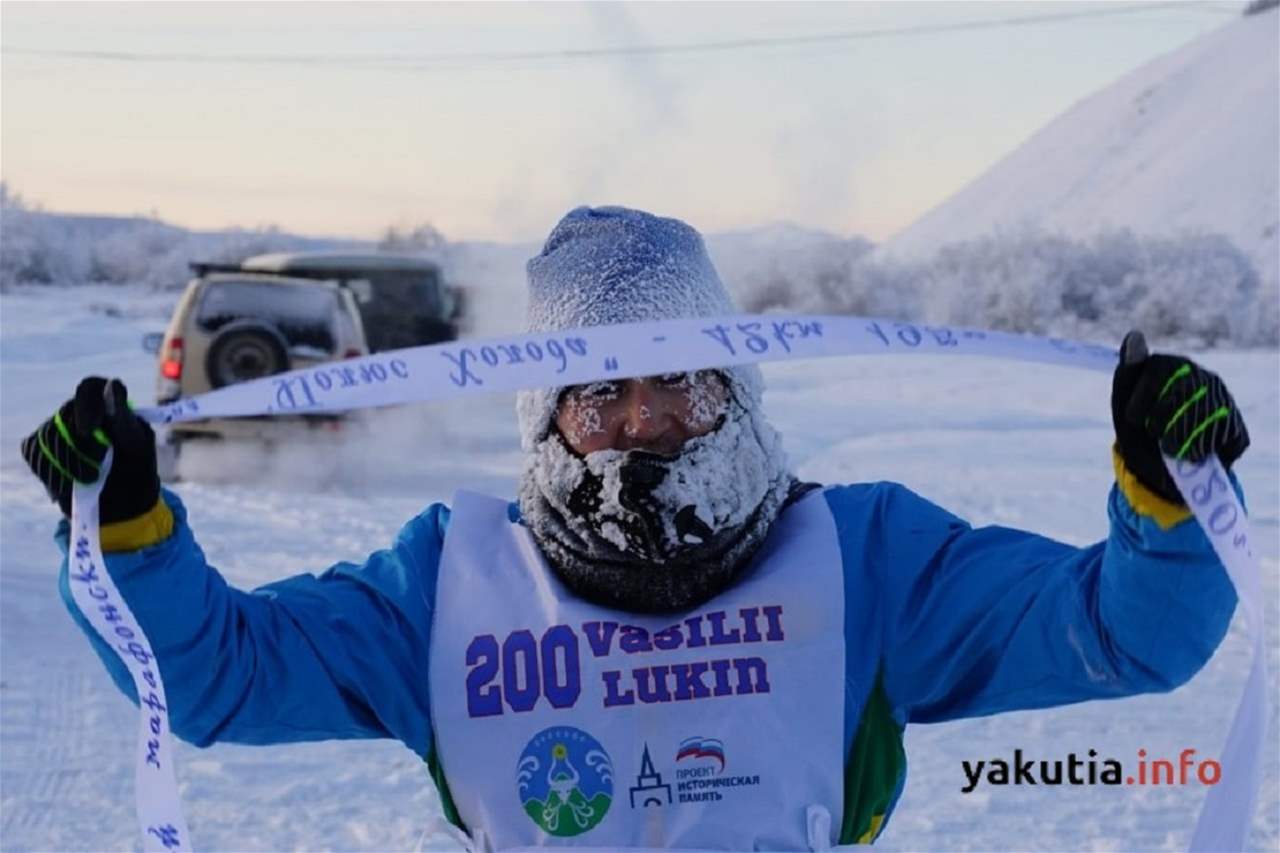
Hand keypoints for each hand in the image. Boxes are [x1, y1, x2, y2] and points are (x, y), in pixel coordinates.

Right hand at [20, 377, 159, 522]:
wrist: (122, 498)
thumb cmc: (135, 467)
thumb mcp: (136, 444)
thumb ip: (122, 416)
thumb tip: (113, 383)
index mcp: (107, 403)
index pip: (89, 388)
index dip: (86, 406)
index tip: (88, 431)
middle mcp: (79, 410)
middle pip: (64, 416)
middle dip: (79, 446)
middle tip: (95, 470)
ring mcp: (57, 427)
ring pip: (47, 436)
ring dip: (67, 463)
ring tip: (89, 479)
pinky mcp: (41, 447)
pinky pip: (35, 453)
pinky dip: (52, 472)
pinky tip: (70, 483)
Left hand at [1111, 331, 1248, 503]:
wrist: (1155, 465)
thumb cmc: (1137, 428)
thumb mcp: (1123, 401)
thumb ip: (1129, 370)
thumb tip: (1134, 334)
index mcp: (1171, 365)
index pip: (1160, 374)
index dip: (1142, 404)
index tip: (1134, 419)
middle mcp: (1202, 376)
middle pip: (1182, 399)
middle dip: (1160, 425)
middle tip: (1154, 435)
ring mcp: (1223, 400)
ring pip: (1204, 422)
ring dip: (1180, 443)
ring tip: (1170, 447)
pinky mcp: (1236, 426)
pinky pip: (1223, 441)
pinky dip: (1200, 453)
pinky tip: (1192, 453)